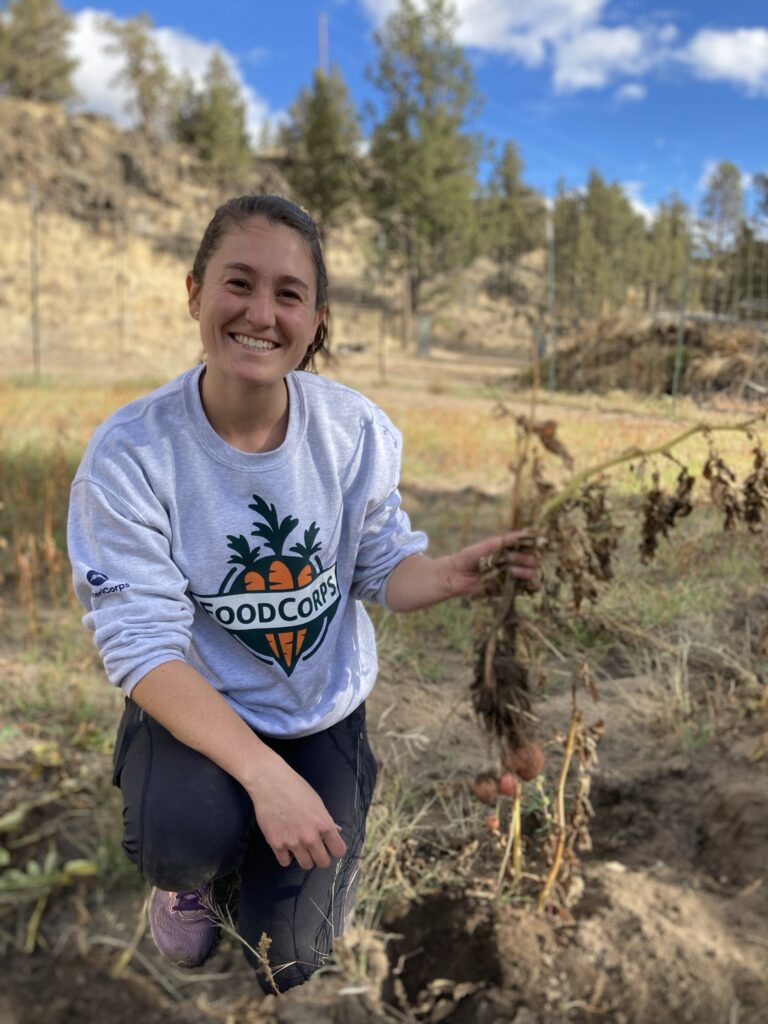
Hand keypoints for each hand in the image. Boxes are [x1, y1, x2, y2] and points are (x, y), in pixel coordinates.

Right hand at [247, 753, 346, 869]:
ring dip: (304, 857)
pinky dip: (286, 856)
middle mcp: (310, 837)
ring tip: (300, 846)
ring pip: (306, 865)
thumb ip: (326, 820)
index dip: (335, 849)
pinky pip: (285, 862)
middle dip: (320, 856)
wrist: (270, 783)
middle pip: (323, 863)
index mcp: (324, 825)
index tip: (330, 846)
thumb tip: (336, 832)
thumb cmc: (296, 788)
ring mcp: (293, 842)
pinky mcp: (276, 844)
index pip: (339, 852)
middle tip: (314, 848)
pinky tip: (285, 844)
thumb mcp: (317, 802)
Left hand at [445, 531, 538, 597]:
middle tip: (509, 559)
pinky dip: (530, 587)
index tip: (532, 544)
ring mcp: (512, 576)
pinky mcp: (508, 589)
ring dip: (525, 572)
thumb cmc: (469, 557)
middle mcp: (513, 563)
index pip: (528, 547)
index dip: (533, 546)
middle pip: (532, 561)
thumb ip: (502, 542)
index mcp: (509, 550)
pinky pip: (524, 589)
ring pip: (530, 574)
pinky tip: (528, 584)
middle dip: (524, 559)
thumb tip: (522, 534)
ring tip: (510, 571)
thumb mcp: (485, 546)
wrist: (456, 575)